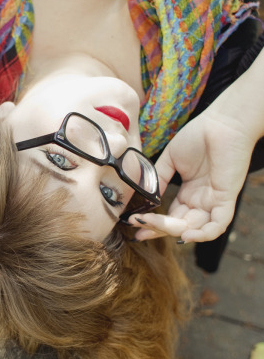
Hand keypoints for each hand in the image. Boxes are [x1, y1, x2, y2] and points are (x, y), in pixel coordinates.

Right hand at [130, 109, 253, 242]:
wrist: (221, 123)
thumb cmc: (199, 136)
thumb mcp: (170, 160)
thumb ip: (158, 179)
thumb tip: (145, 198)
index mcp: (189, 194)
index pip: (171, 217)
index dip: (153, 224)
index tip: (133, 224)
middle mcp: (200, 201)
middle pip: (179, 226)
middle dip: (157, 230)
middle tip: (138, 229)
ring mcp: (213, 201)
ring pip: (194, 229)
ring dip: (172, 231)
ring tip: (153, 223)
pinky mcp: (225, 199)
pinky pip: (217, 226)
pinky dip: (202, 235)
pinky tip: (185, 235)